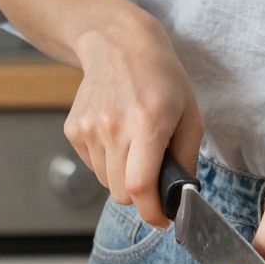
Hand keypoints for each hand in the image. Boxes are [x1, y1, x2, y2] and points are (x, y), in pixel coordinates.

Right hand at [65, 14, 204, 228]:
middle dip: (140, 197)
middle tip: (154, 181)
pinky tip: (117, 135)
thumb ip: (188, 159)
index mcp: (148, 123)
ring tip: (135, 147)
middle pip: (121, 192)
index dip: (152, 212)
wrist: (118, 45)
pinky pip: (92, 166)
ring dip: (122, 177)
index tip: (162, 219)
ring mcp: (89, 128)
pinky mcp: (74, 129)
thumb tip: (182, 196)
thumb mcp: (190, 114)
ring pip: (106, 182)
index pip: (141, 186)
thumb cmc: (161, 78)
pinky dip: (106, 162)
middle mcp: (114, 126)